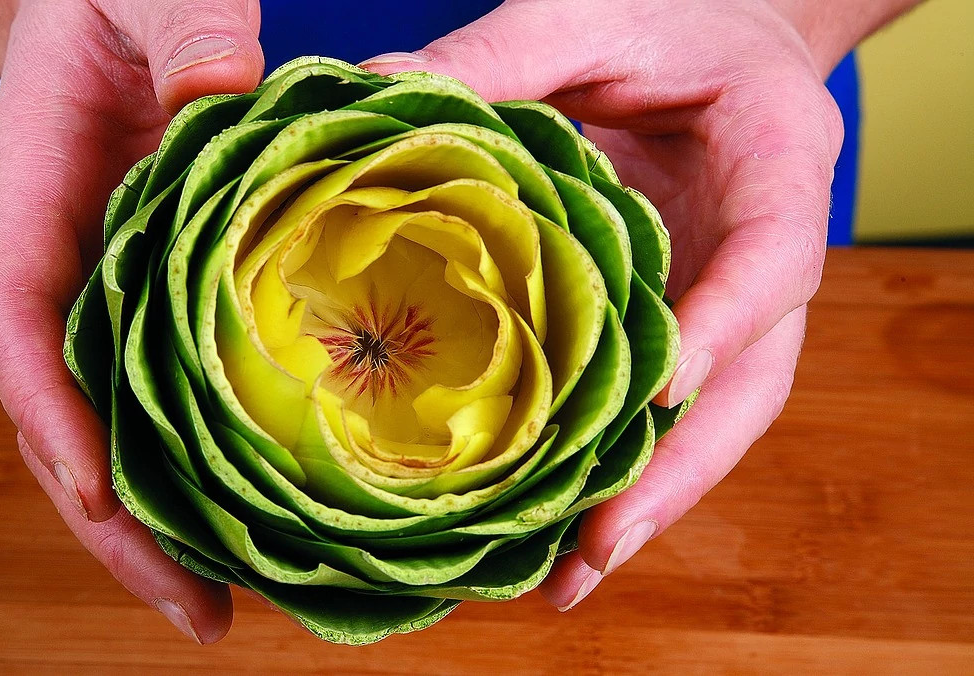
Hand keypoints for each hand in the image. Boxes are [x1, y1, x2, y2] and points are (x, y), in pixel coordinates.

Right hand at [0, 0, 262, 642]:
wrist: (111, 6)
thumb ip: (181, 23)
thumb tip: (220, 91)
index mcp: (34, 192)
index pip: (17, 321)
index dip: (50, 414)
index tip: (101, 498)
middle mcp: (62, 264)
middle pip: (62, 416)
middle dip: (114, 524)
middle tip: (195, 614)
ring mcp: (106, 292)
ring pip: (112, 426)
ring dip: (158, 525)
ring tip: (223, 610)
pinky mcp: (155, 304)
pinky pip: (164, 396)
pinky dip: (195, 468)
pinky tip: (247, 526)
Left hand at [362, 0, 843, 608]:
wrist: (718, 26)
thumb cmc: (668, 14)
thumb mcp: (589, 15)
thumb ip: (500, 57)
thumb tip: (377, 93)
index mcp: (781, 165)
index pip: (773, 261)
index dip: (724, 330)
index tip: (662, 391)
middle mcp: (766, 253)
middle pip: (752, 382)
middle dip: (678, 472)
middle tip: (596, 550)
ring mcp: (727, 298)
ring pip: (712, 416)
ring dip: (646, 496)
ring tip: (568, 572)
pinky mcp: (683, 317)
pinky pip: (659, 399)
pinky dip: (614, 461)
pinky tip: (554, 518)